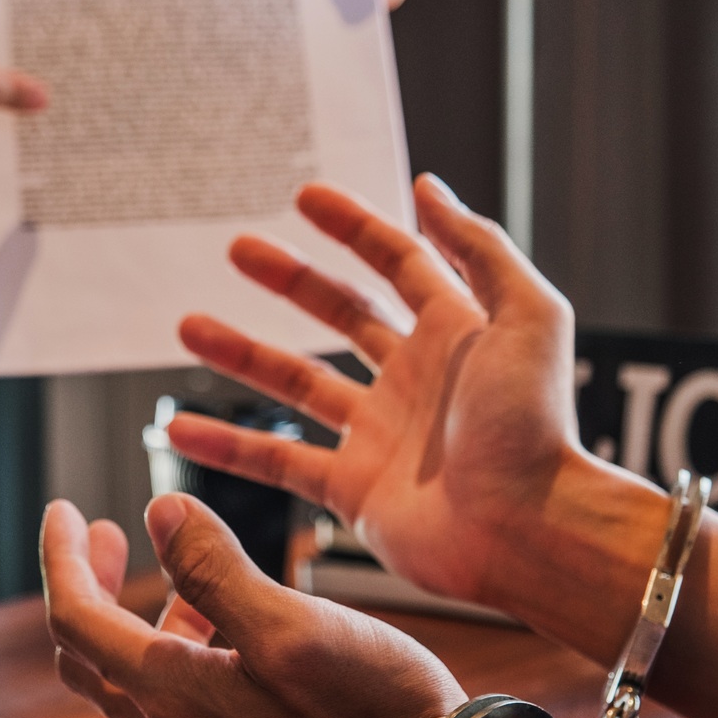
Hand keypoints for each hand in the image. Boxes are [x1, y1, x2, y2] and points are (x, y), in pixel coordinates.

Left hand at [41, 494, 464, 717]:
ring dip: (139, 616)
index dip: (61, 557)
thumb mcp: (290, 625)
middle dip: (87, 585)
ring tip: (181, 569)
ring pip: (139, 677)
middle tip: (106, 535)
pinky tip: (233, 626)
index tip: (65, 510)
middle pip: (92, 653)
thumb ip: (215, 568)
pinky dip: (182, 647)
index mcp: (173, 693)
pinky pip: (184, 700)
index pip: (76, 620)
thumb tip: (160, 514)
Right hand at [170, 175, 580, 607]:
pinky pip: (278, 462)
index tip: (305, 197)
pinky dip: (227, 448)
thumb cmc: (536, 426)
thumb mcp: (527, 314)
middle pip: (340, 313)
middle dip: (290, 279)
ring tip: (189, 326)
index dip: (354, 226)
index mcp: (457, 331)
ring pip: (297, 384)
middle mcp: (414, 378)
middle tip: (238, 248)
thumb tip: (427, 187)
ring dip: (243, 353)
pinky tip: (181, 429)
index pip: (397, 261)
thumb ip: (479, 247)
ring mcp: (380, 435)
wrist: (529, 530)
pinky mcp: (355, 490)